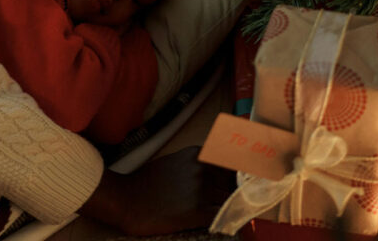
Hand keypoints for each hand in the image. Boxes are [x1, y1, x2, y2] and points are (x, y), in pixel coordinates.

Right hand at [79, 146, 235, 235]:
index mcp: (197, 155)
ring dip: (236, 207)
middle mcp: (202, 169)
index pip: (232, 161)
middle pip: (235, 180)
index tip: (252, 178)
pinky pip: (222, 216)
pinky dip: (228, 220)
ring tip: (241, 213)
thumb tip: (215, 173)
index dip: (243, 172)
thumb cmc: (146, 182)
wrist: (125, 199)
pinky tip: (229, 224)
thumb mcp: (174, 162)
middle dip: (241, 190)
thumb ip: (196, 164)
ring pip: (231, 198)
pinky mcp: (196, 211)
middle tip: (249, 198)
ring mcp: (200, 189)